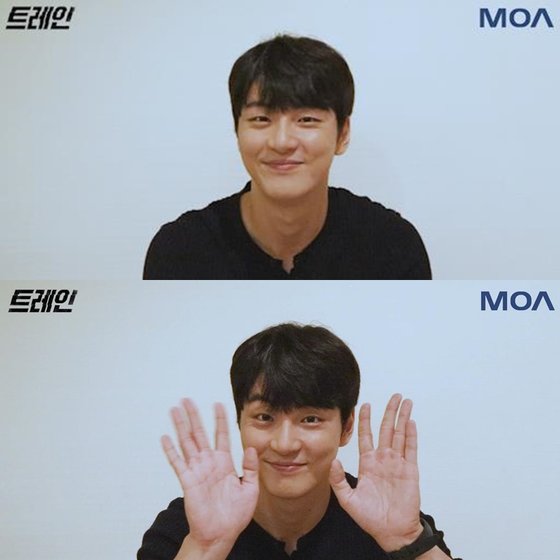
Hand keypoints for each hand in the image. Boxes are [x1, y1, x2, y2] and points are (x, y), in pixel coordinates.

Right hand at [161, 399, 258, 552]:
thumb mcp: (250, 489)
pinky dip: (171, 450)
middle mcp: (209, 463)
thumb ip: (251, 468)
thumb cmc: (235, 515)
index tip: (218, 403)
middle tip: (187, 399)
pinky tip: (165, 437)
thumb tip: (251, 448)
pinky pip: (177, 463)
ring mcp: (197, 470)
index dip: (220, 419)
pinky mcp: (188, 481)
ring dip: (180, 426)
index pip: (221, 435)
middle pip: (200, 433)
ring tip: (175, 410)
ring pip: (187, 442)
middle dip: (194, 416)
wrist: (221, 534)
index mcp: (224, 463)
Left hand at [329, 394, 422, 551]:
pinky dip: (411, 435)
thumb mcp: (348, 500)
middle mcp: (383, 459)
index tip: (365, 405)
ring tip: (406, 402)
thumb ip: (339, 480)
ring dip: (402, 417)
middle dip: (389, 412)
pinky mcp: (410, 470)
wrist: (392, 532)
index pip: (366, 436)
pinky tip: (411, 421)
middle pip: (386, 429)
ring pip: (400, 434)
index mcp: (368, 463)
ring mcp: (398, 463)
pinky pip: (411, 449)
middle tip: (394, 396)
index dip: (366, 420)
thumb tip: (333, 461)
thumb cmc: (371, 518)